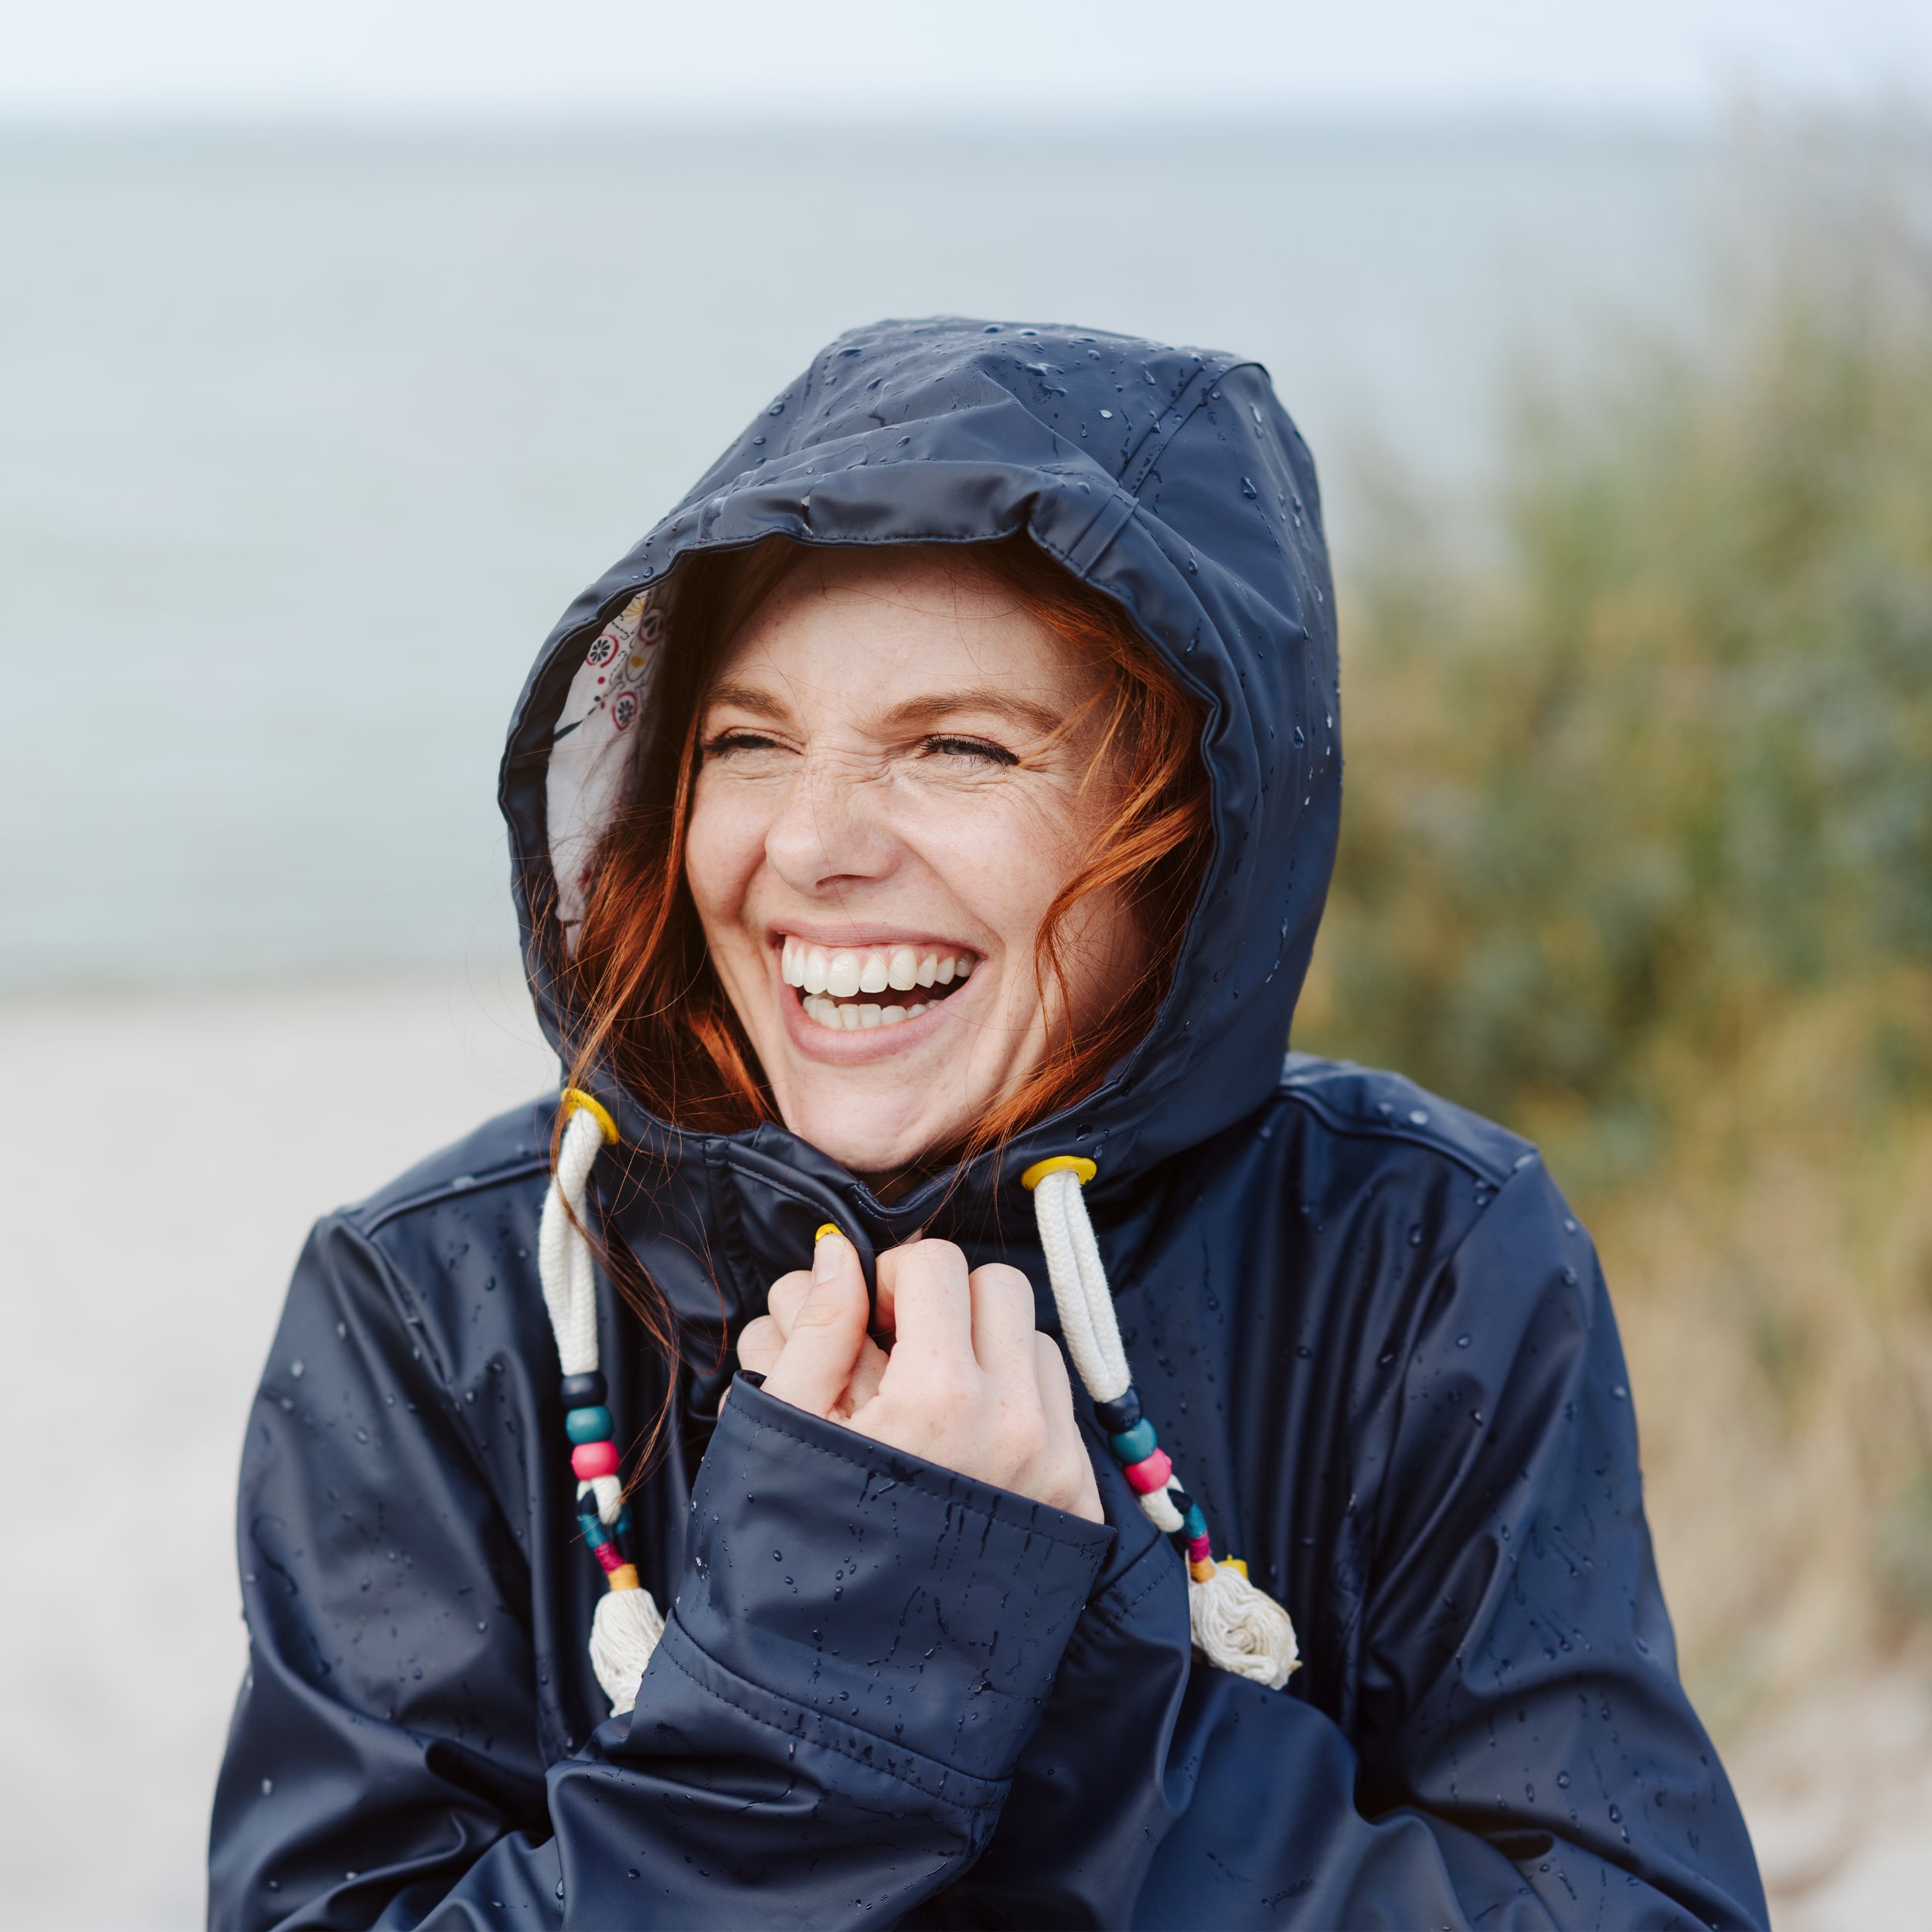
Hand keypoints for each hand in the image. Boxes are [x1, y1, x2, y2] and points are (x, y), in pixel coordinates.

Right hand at [737, 1231, 1102, 1522]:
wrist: (850, 1694)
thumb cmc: (797, 1558)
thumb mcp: (786, 1431)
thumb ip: (819, 1327)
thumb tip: (839, 1254)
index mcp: (938, 1399)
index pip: (936, 1266)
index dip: (891, 1277)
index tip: (866, 1316)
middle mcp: (1014, 1424)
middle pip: (1000, 1288)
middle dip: (947, 1301)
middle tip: (899, 1347)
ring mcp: (1055, 1465)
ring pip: (1037, 1342)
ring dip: (988, 1349)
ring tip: (932, 1401)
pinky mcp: (1076, 1503)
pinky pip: (1062, 1407)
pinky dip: (1019, 1402)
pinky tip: (966, 1445)